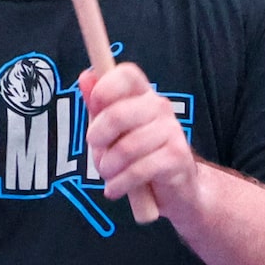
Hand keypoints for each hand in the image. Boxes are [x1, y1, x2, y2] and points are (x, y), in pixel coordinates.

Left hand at [80, 59, 198, 216]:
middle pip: (118, 114)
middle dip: (97, 139)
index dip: (105, 87)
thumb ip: (98, 106)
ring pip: (126, 148)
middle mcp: (160, 108)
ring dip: (108, 168)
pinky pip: (139, 170)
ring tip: (110, 175)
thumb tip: (86, 76)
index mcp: (142, 96)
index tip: (95, 105)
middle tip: (98, 155)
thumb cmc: (136, 156)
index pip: (127, 75)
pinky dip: (120, 184)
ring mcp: (172, 131)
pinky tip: (115, 189)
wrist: (175, 189)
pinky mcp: (178, 157)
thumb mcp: (110, 132)